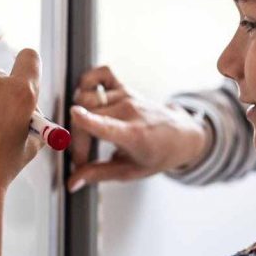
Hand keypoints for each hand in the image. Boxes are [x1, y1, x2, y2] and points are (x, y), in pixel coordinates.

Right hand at [68, 65, 210, 191]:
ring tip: (87, 135)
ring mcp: (127, 96)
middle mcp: (130, 111)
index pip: (108, 125)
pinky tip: (87, 95)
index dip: (89, 120)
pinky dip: (90, 78)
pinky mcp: (125, 88)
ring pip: (88, 98)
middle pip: (88, 115)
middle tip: (83, 157)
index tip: (75, 116)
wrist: (182, 136)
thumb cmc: (159, 154)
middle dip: (77, 139)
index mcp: (134, 135)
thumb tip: (73, 182)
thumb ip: (99, 174)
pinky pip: (103, 73)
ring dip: (80, 118)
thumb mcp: (130, 172)